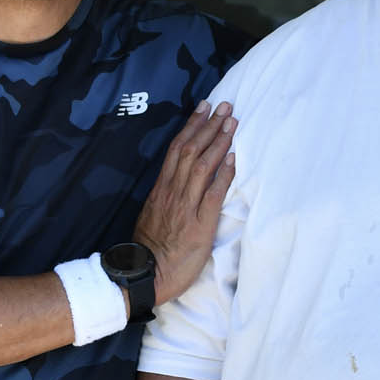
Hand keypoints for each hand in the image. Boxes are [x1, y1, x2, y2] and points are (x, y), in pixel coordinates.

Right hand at [134, 101, 236, 306]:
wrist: (146, 275)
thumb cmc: (152, 250)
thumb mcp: (154, 216)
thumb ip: (166, 198)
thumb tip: (177, 183)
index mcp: (161, 189)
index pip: (177, 150)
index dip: (192, 127)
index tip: (204, 108)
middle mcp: (172, 192)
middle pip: (190, 150)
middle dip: (208, 125)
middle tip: (224, 105)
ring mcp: (185, 207)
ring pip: (201, 166)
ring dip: (218, 142)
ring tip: (232, 122)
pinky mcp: (199, 224)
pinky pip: (212, 194)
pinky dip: (223, 174)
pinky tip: (233, 158)